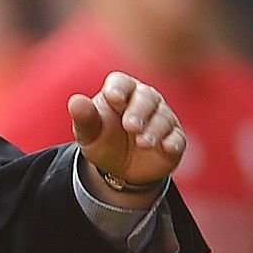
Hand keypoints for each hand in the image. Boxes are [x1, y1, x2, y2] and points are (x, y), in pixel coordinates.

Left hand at [69, 72, 185, 190]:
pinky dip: (173, 142)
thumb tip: (75, 101)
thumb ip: (84, 118)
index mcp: (120, 92)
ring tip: (143, 142)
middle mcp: (144, 100)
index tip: (114, 98)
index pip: (121, 82)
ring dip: (154, 129)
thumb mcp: (89, 134)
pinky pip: (177, 137)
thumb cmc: (103, 141)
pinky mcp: (174, 138)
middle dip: (139, 111)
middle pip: (146, 98)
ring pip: (163, 117)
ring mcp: (162, 118)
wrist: (121, 170)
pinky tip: (167, 147)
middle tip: (130, 126)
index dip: (118, 88)